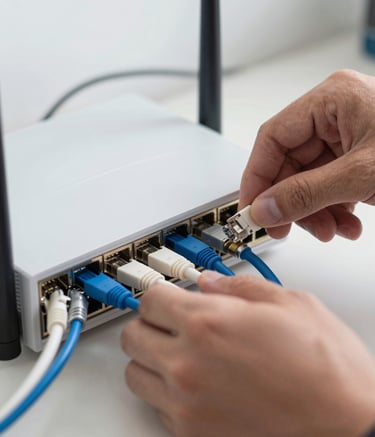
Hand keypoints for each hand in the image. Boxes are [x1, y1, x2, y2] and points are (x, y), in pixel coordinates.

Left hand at [121, 271, 374, 436]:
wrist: (350, 429)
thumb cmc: (329, 372)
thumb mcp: (291, 304)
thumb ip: (241, 287)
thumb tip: (211, 282)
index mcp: (209, 323)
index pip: (150, 299)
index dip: (161, 293)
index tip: (168, 296)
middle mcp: (188, 365)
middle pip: (132, 336)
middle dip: (150, 324)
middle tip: (172, 322)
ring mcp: (186, 405)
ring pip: (136, 374)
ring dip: (152, 359)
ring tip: (182, 354)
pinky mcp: (192, 436)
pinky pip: (157, 407)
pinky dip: (168, 393)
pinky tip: (199, 385)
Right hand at [240, 69, 374, 240]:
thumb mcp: (362, 176)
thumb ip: (307, 194)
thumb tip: (265, 209)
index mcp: (332, 99)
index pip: (272, 137)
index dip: (257, 176)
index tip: (252, 208)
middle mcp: (336, 114)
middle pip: (290, 163)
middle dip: (293, 201)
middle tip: (288, 228)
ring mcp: (348, 136)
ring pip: (309, 179)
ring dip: (315, 211)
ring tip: (331, 231)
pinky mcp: (359, 157)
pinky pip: (329, 185)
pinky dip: (333, 209)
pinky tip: (348, 224)